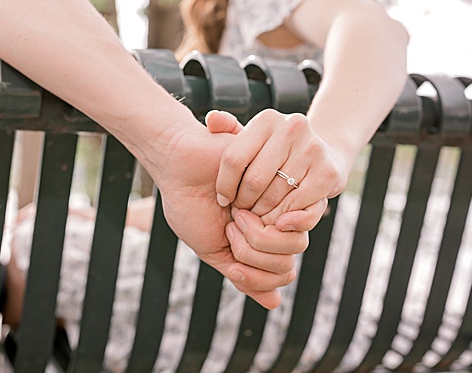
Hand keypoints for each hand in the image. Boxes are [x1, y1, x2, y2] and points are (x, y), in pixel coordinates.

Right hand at [142, 111, 305, 307]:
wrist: (179, 167)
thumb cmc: (189, 206)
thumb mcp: (213, 250)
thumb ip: (244, 276)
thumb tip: (275, 304)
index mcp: (263, 240)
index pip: (280, 275)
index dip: (252, 272)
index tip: (225, 244)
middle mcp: (277, 224)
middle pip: (287, 263)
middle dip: (251, 252)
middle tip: (229, 225)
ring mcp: (283, 206)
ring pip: (293, 245)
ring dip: (254, 235)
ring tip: (235, 212)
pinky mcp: (284, 185)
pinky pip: (291, 219)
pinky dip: (255, 216)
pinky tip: (238, 200)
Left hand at [213, 109, 351, 227]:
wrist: (326, 154)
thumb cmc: (278, 150)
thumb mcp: (253, 137)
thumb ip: (228, 129)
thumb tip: (212, 118)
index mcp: (267, 119)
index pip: (233, 158)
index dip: (224, 185)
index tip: (223, 199)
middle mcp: (292, 128)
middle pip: (254, 179)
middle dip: (243, 201)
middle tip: (240, 211)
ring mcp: (313, 149)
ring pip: (275, 194)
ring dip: (262, 211)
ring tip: (256, 215)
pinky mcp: (328, 172)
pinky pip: (297, 204)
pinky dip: (284, 216)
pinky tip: (277, 219)